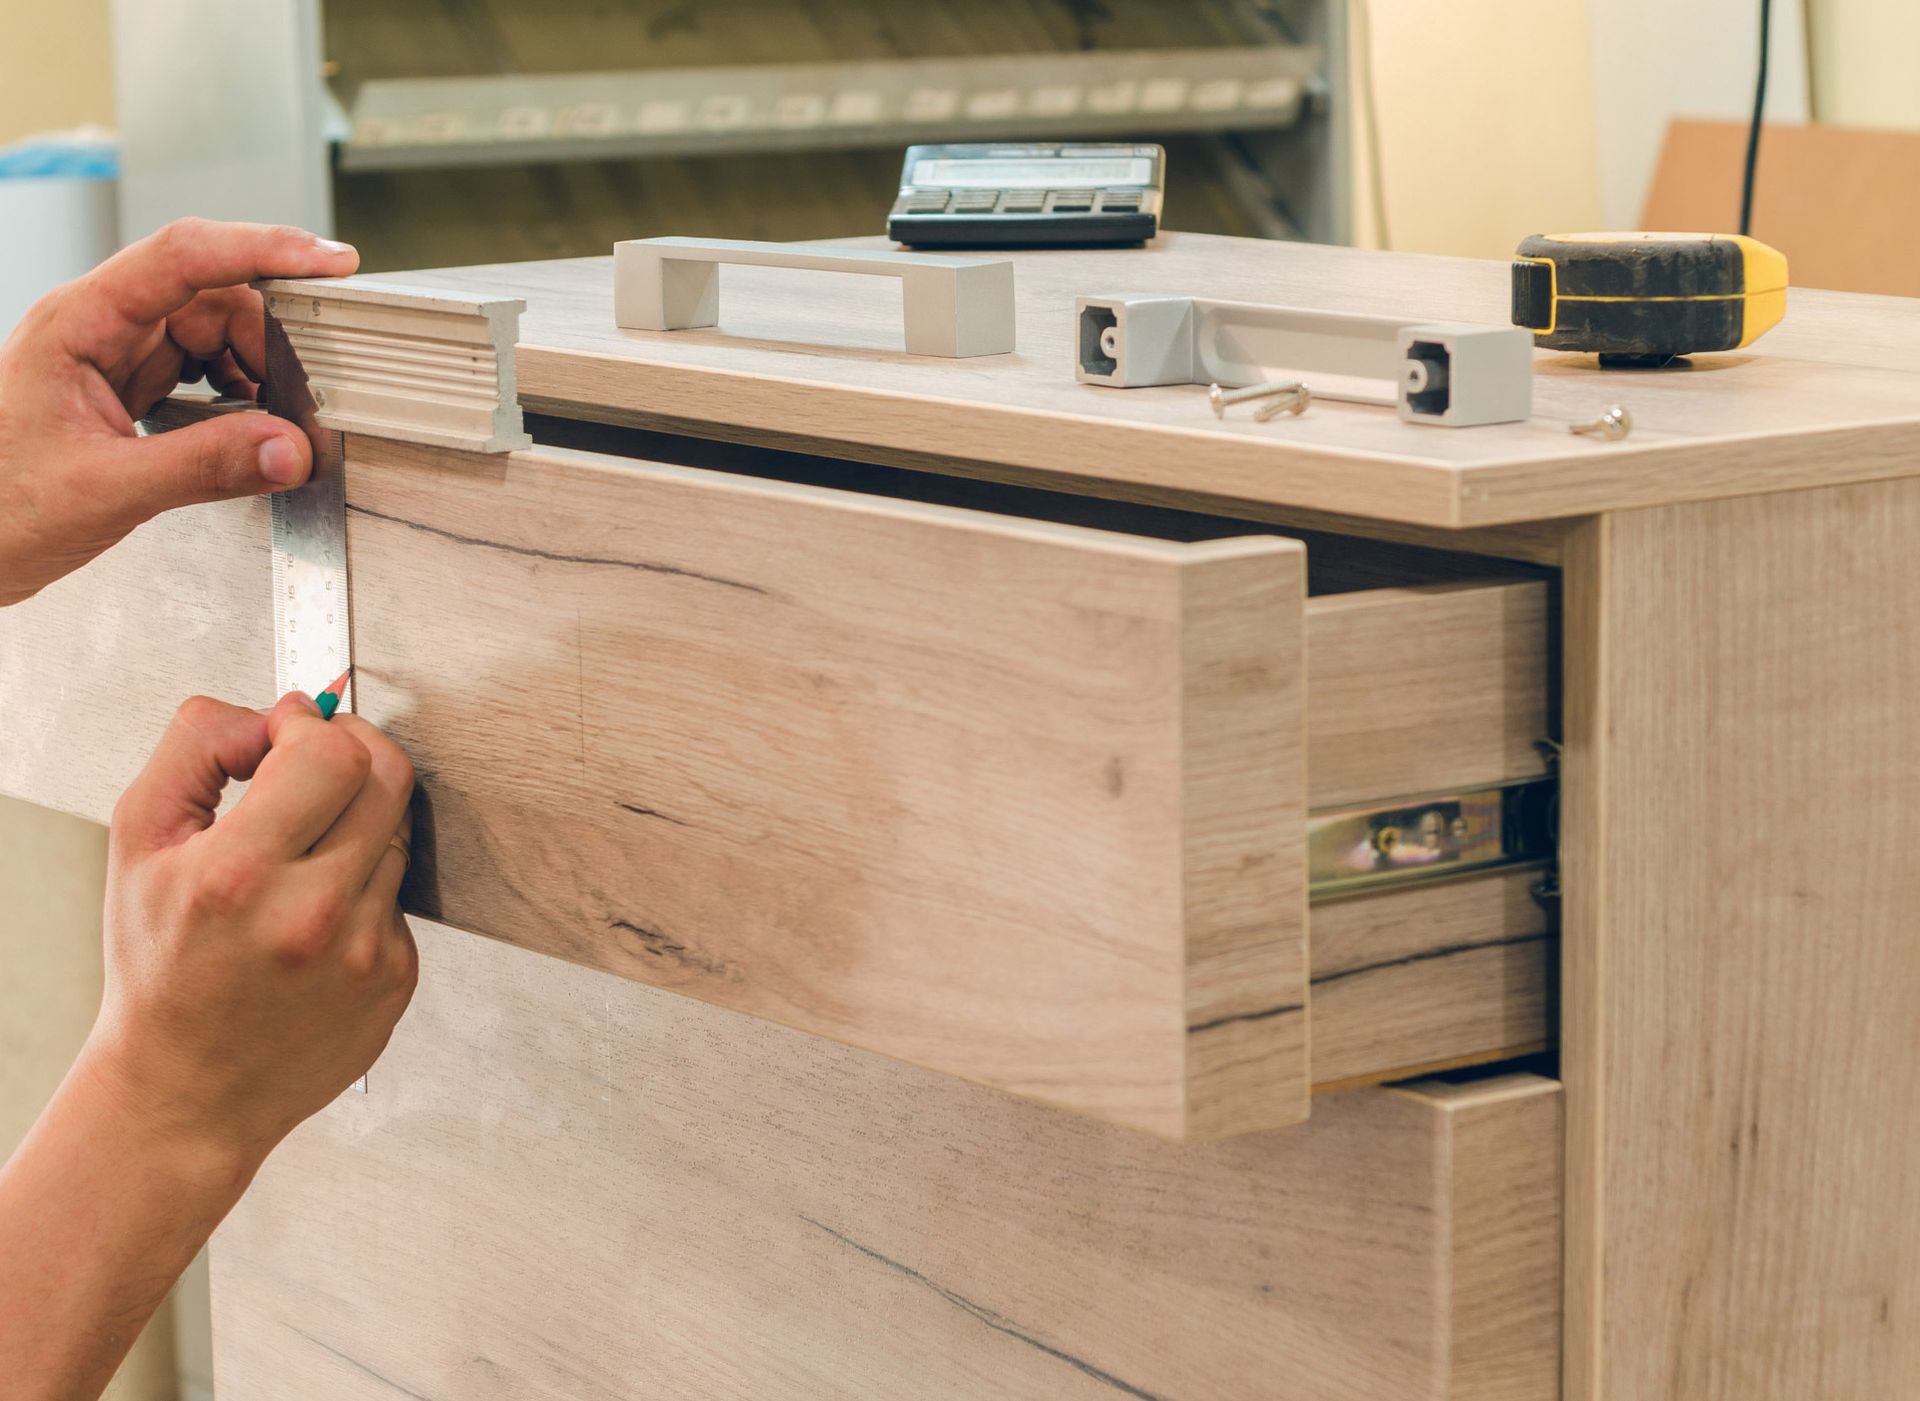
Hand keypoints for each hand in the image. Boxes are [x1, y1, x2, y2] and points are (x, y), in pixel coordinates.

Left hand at [0, 218, 358, 605]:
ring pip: (214, 333)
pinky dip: (242, 394)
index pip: (184, 256)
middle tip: (306, 390)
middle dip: (269, 337)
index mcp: (80, 322)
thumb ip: (203, 466)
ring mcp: (117, 357)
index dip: (263, 249)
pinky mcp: (132, 389)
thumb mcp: (105, 490)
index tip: (326, 262)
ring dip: (258, 369)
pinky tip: (248, 429)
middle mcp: (101, 327)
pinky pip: (204, 371)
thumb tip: (287, 448)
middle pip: (212, 295)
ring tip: (276, 418)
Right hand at [84, 691, 416, 1179]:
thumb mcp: (139, 844)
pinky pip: (399, 893)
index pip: (332, 753)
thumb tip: (271, 711)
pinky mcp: (398, 976)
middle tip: (314, 763)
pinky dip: (364, 885)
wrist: (186, 1090)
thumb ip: (197, 750)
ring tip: (299, 857)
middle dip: (354, 749)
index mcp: (240, 877)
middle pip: (388, 777)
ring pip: (397, 832)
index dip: (314, 724)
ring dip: (356, 822)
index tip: (288, 732)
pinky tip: (315, 916)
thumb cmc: (160, 970)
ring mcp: (366, 951)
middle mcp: (313, 916)